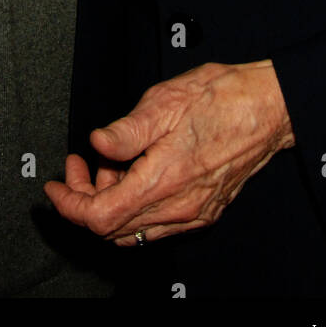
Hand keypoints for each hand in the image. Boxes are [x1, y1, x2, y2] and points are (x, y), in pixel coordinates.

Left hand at [44, 60, 293, 245]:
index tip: (56, 187)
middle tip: (79, 164)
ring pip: (134, 229)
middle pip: (113, 228)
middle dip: (86, 199)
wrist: (269, 106)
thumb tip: (97, 144)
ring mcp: (193, 212)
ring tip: (108, 163)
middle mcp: (179, 206)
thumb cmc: (223, 98)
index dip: (70, 205)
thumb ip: (126, 130)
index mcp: (163, 181)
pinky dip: (135, 205)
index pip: (101, 217)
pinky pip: (157, 223)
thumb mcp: (164, 101)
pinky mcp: (204, 209)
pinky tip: (135, 172)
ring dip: (111, 202)